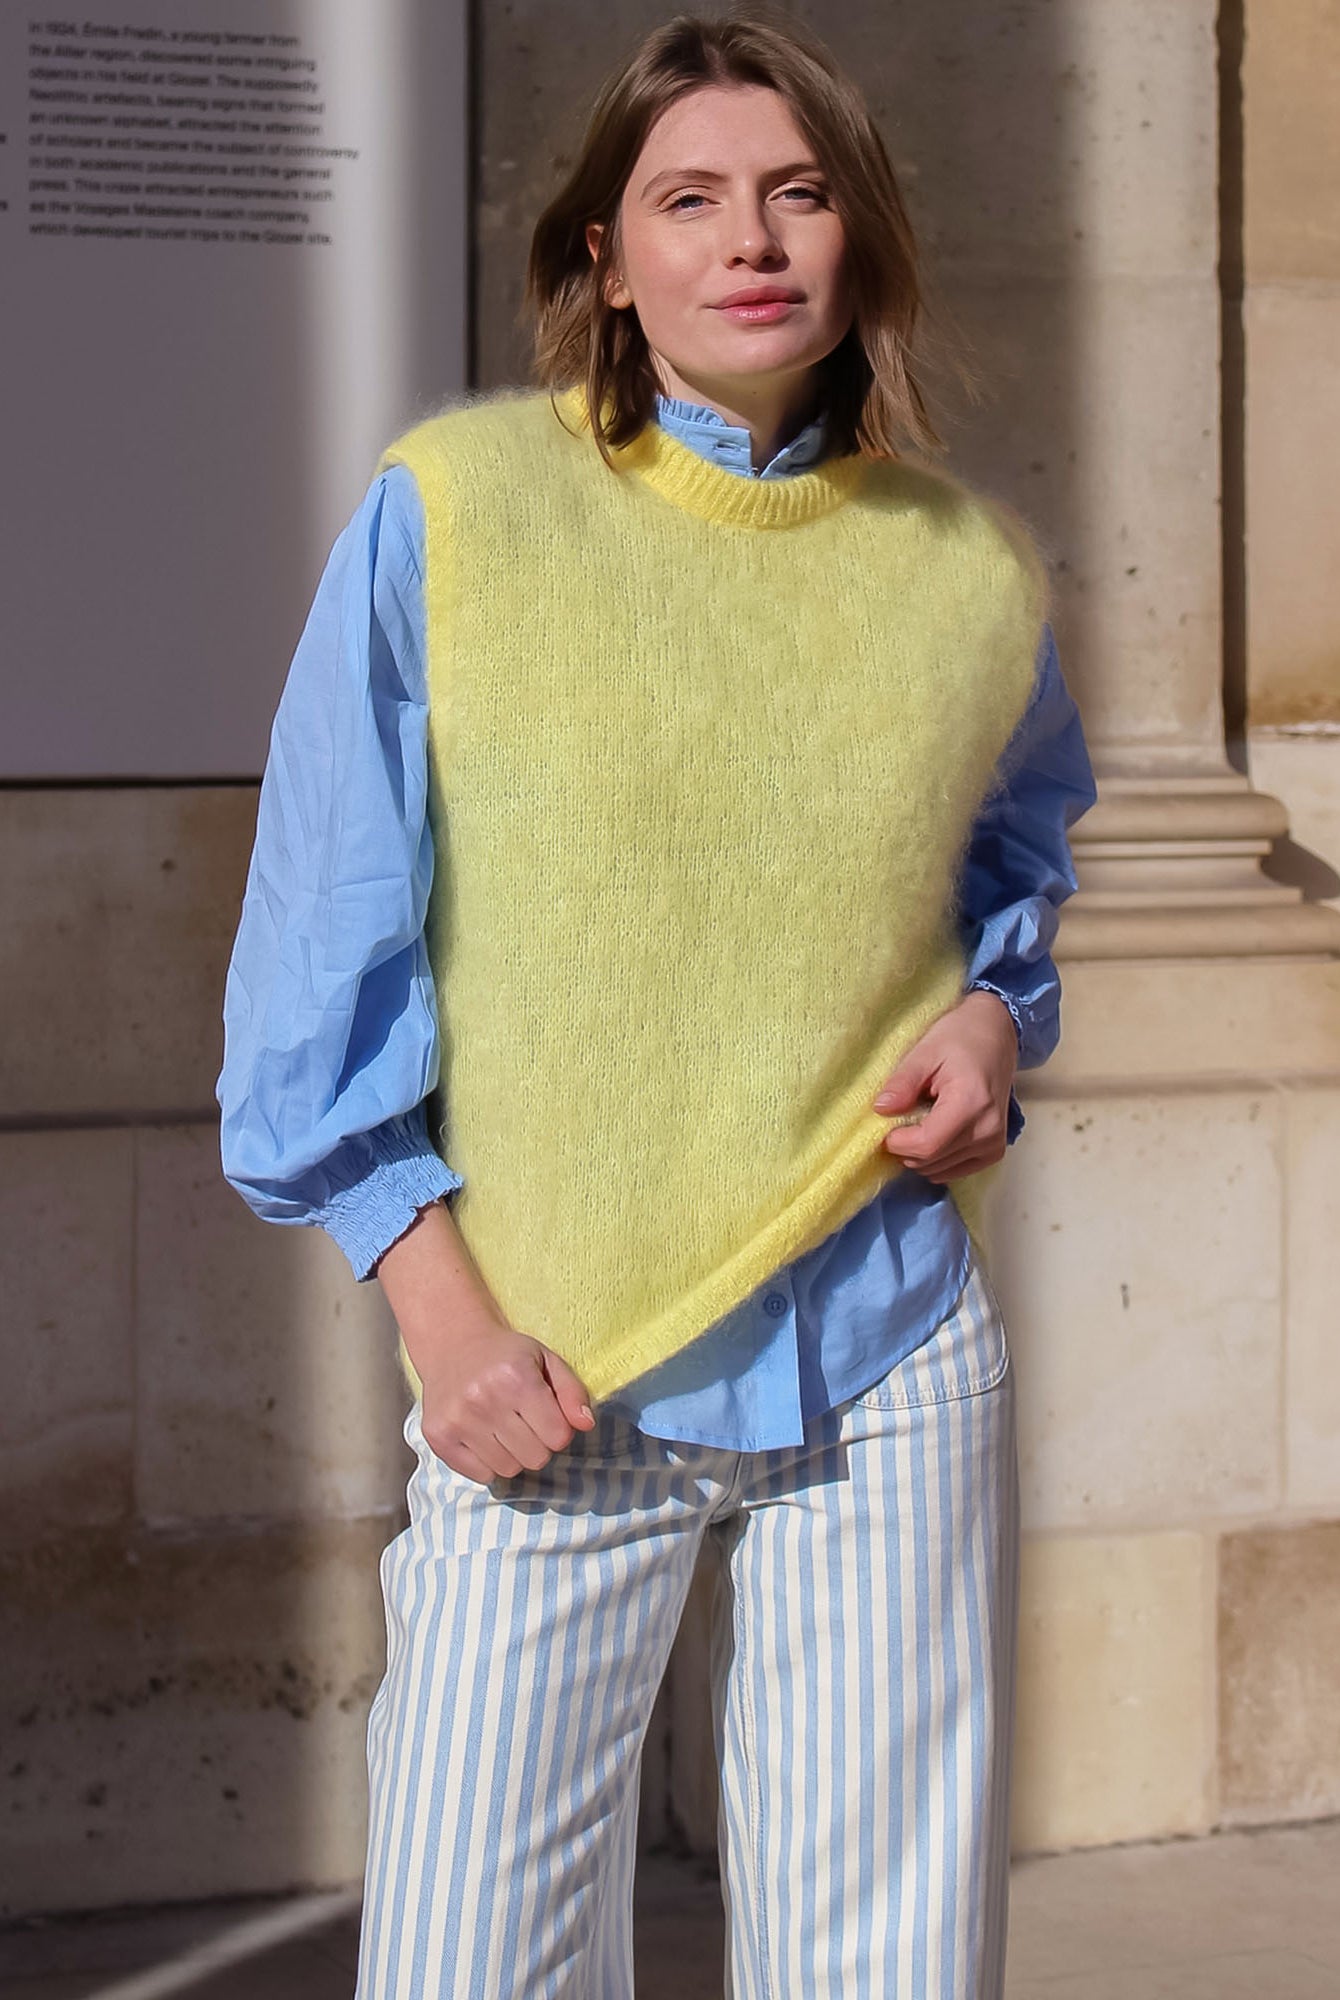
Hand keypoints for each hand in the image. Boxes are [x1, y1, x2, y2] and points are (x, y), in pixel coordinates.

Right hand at [376, 1202, 595, 1483]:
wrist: (451, 1344)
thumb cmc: (506, 1355)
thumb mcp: (546, 1360)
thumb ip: (572, 1391)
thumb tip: (587, 1425)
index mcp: (516, 1379)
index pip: (558, 1437)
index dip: (558, 1429)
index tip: (546, 1416)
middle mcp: (484, 1400)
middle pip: (535, 1458)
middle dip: (537, 1444)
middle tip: (524, 1423)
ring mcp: (458, 1421)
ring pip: (508, 1470)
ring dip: (513, 1455)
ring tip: (503, 1429)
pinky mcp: (438, 1437)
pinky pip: (480, 1476)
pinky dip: (487, 1464)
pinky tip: (483, 1438)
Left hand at [871, 990, 1018, 1183]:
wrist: (997, 1034)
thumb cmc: (960, 1037)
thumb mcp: (925, 1051)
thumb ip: (903, 1083)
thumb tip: (880, 1110)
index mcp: (972, 1102)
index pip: (927, 1144)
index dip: (897, 1142)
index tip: (885, 1126)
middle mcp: (988, 1129)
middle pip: (931, 1161)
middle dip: (905, 1147)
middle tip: (899, 1120)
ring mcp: (994, 1143)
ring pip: (938, 1170)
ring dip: (919, 1154)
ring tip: (920, 1120)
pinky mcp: (994, 1151)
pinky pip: (953, 1171)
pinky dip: (936, 1159)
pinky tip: (934, 1133)